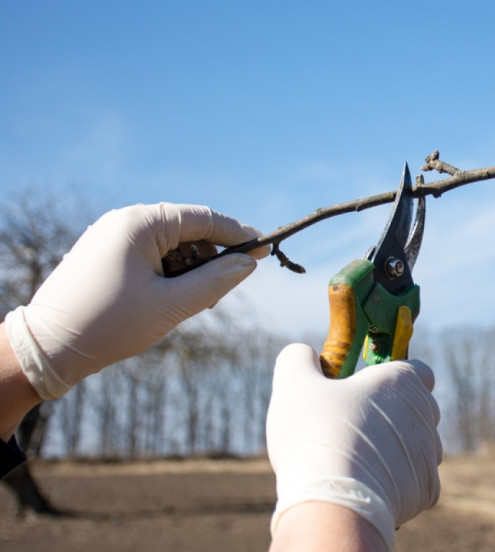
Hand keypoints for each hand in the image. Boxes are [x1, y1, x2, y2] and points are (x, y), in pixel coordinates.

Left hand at [4, 202, 268, 399]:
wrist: (47, 348)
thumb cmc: (109, 325)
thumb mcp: (172, 306)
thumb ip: (216, 281)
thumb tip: (248, 264)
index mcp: (140, 224)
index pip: (203, 218)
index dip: (238, 234)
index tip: (265, 249)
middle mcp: (124, 221)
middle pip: (188, 230)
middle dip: (212, 257)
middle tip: (222, 290)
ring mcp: (112, 236)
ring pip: (171, 244)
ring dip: (191, 268)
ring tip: (192, 303)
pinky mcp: (106, 253)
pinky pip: (151, 253)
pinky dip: (170, 271)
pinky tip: (172, 298)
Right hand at [266, 344, 441, 550]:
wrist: (334, 502)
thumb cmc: (315, 435)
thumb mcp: (294, 383)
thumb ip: (300, 358)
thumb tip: (305, 354)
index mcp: (401, 381)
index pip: (418, 370)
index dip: (394, 377)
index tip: (366, 389)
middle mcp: (425, 414)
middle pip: (415, 409)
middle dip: (391, 415)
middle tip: (350, 427)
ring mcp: (429, 453)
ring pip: (416, 446)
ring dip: (393, 450)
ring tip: (355, 461)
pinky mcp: (428, 489)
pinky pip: (414, 481)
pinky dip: (396, 483)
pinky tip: (367, 486)